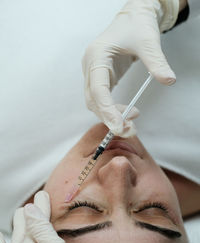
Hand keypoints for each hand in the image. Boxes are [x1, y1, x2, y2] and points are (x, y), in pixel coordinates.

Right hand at [82, 0, 178, 136]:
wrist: (133, 17)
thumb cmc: (137, 25)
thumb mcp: (148, 41)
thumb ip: (157, 62)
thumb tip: (168, 80)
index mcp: (97, 56)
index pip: (97, 89)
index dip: (107, 110)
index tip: (118, 126)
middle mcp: (90, 67)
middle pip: (93, 101)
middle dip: (109, 118)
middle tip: (129, 130)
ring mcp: (93, 73)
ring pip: (95, 103)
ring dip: (111, 116)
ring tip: (131, 122)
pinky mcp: (101, 77)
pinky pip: (102, 99)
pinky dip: (113, 110)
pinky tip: (127, 112)